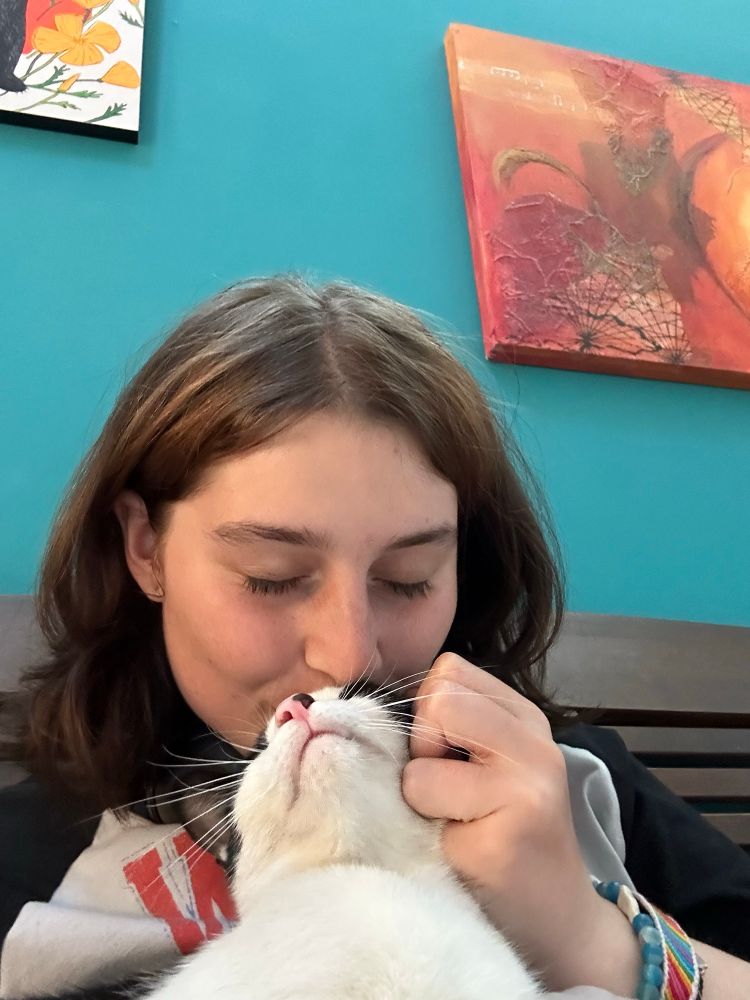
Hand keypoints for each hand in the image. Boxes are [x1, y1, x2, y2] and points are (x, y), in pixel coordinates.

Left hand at [401, 653, 640, 993]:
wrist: (558, 921)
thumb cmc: (503, 834)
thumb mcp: (490, 761)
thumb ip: (452, 722)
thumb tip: (374, 704)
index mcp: (526, 719)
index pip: (448, 671)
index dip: (429, 711)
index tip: (448, 757)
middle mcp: (536, 746)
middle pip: (437, 698)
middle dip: (422, 743)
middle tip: (447, 791)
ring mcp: (526, 790)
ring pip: (420, 758)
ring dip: (419, 794)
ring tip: (454, 822)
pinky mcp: (504, 838)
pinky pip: (424, 808)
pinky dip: (425, 830)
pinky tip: (460, 850)